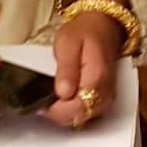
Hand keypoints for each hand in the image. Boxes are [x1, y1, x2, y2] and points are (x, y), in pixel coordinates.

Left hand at [41, 12, 121, 128]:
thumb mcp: (67, 42)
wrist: (101, 28)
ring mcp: (106, 99)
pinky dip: (71, 108)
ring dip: (64, 111)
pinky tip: (62, 95)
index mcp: (97, 79)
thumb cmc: (84, 32)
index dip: (55, 110)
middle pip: (78, 117)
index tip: (40, 103)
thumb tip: (62, 93)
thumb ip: (66, 69)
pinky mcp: (103, 100)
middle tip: (41, 97)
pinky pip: (85, 112)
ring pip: (81, 118)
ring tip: (51, 93)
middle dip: (57, 112)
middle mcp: (105, 94)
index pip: (76, 109)